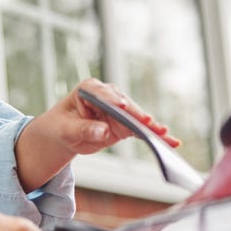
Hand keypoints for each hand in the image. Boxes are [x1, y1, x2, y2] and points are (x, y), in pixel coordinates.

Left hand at [54, 78, 181, 154]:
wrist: (64, 134)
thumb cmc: (61, 127)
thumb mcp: (66, 130)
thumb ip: (84, 129)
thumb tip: (103, 131)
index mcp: (89, 90)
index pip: (104, 94)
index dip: (113, 100)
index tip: (122, 106)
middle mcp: (108, 95)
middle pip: (126, 105)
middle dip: (138, 115)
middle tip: (149, 124)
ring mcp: (119, 109)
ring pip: (137, 117)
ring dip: (152, 127)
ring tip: (166, 136)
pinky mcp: (125, 123)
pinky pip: (141, 129)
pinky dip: (153, 136)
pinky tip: (169, 141)